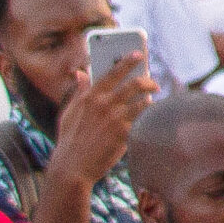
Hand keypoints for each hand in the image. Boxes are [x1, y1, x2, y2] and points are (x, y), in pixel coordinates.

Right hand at [43, 52, 155, 188]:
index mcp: (90, 96)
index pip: (112, 72)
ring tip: (151, 99)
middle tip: (154, 83)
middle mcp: (104, 104)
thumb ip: (79, 91)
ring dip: (150, 98)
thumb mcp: (69, 112)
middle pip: (134, 84)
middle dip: (148, 80)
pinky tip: (148, 115)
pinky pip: (142, 118)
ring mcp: (115, 118)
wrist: (72, 168)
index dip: (127, 61)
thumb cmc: (69, 140)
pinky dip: (147, 114)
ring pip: (142, 100)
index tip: (139, 54)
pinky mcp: (123, 133)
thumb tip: (81, 73)